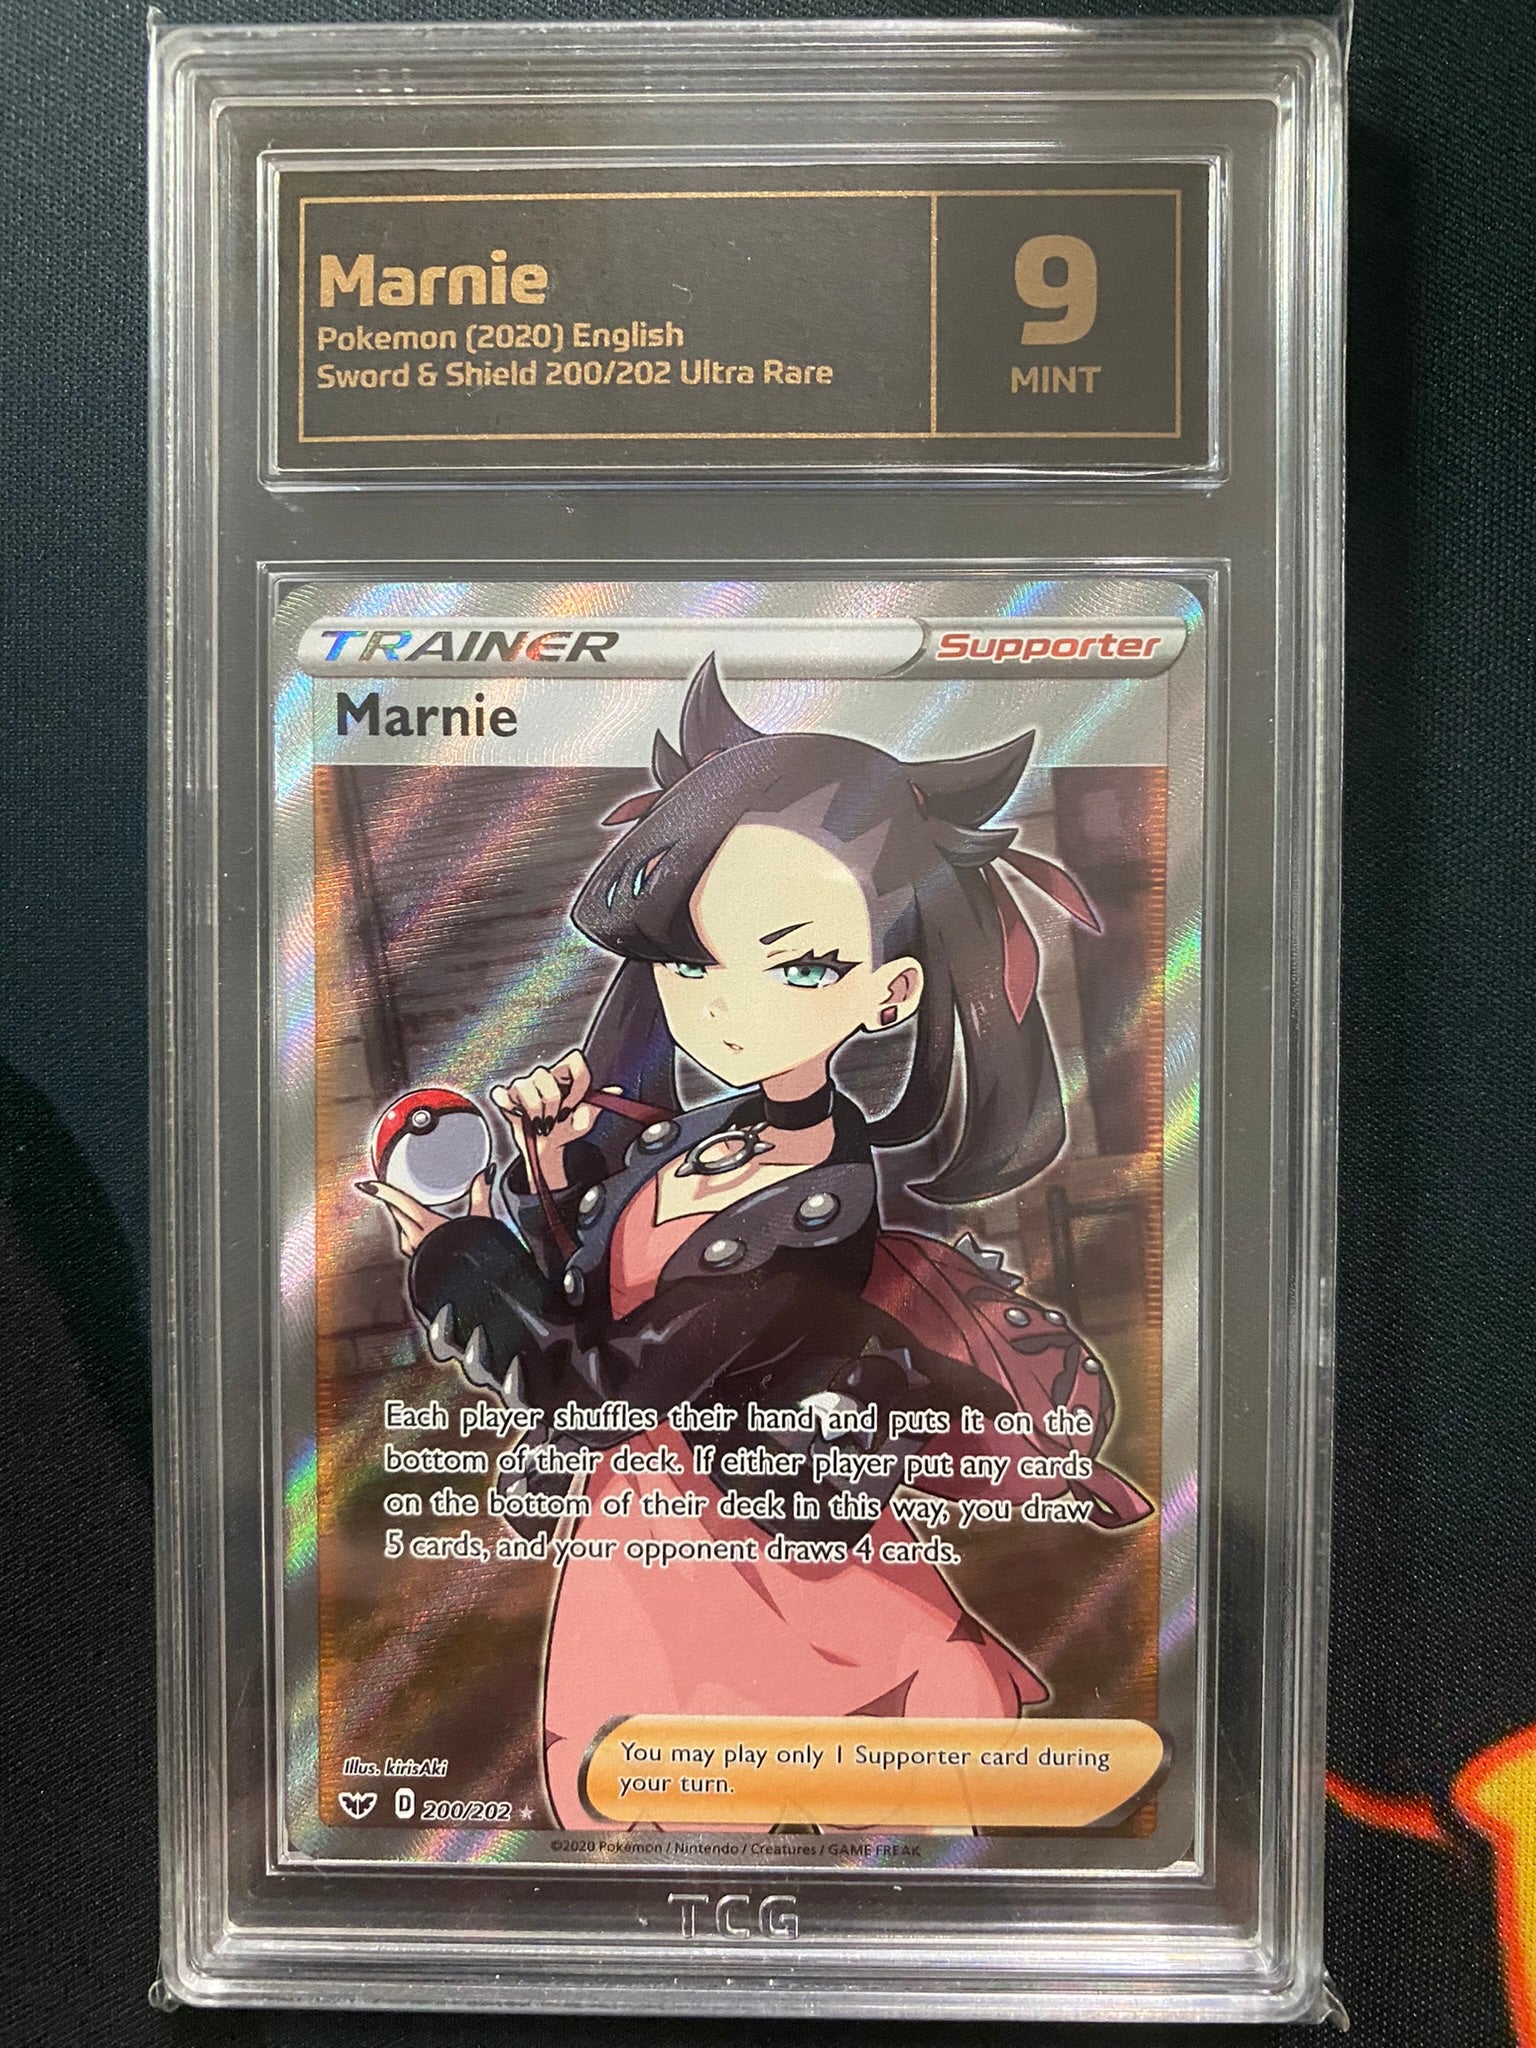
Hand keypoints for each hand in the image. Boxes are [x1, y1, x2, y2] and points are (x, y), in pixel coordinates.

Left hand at [358, 1167, 491, 1255]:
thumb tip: (484, 1175)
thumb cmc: (474, 1257)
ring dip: (404, 1222)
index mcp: (428, 1225)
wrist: (474, 1289)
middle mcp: (418, 1241)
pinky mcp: (422, 1266)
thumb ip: (481, 1195)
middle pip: (399, 1215)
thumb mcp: (480, 1219)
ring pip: (404, 1233)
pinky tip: (422, 1240)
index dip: (384, 1191)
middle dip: (393, 1202)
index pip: (400, 1203)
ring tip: (410, 1214)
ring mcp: (418, 1255)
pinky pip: (411, 1248)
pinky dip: (413, 1240)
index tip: (368, 1185)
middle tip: (391, 1192)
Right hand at [490, 1048, 619, 1190]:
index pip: (575, 1061)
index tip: (576, 1102)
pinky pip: (503, 1094)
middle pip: (547, 1076)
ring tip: (541, 1122)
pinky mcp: (506, 1097)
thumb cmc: (565, 1129)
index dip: (577, 1083)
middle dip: (553, 1103)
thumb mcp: (585, 1120)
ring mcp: (524, 1085)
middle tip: (556, 1118)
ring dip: (535, 1112)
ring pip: (527, 1087)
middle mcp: (544, 1076)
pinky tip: (517, 1113)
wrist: (546, 1148)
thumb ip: (597, 1104)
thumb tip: (615, 1091)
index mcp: (565, 1077)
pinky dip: (508, 1104)